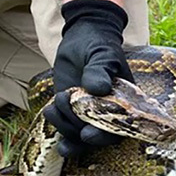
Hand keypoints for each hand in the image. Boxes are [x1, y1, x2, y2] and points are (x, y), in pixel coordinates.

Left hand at [43, 0, 131, 156]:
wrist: (82, 39)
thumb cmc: (99, 45)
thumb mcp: (102, 55)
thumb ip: (101, 71)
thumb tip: (99, 89)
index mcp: (124, 104)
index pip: (119, 129)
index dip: (105, 136)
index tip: (88, 134)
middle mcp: (108, 113)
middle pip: (98, 137)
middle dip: (81, 134)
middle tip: (70, 123)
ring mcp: (89, 115)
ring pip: (78, 135)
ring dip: (65, 126)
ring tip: (57, 101)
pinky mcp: (71, 112)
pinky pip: (64, 128)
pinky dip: (57, 125)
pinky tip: (50, 111)